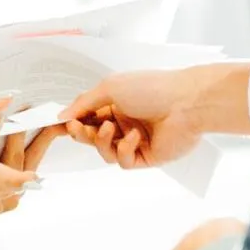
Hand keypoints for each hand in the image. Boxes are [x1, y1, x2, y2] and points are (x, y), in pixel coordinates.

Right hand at [60, 68, 216, 168]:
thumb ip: (83, 103)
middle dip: (82, 133)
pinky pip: (124, 161)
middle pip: (92, 137)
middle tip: (77, 128)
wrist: (188, 103)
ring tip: (109, 129)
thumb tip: (63, 115)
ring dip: (101, 142)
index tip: (62, 123)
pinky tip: (135, 137)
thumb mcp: (110, 88)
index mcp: (116, 104)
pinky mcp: (147, 156)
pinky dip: (124, 149)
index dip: (74, 122)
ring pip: (106, 152)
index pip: (87, 117)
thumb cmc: (153, 88)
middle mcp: (125, 122)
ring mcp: (135, 141)